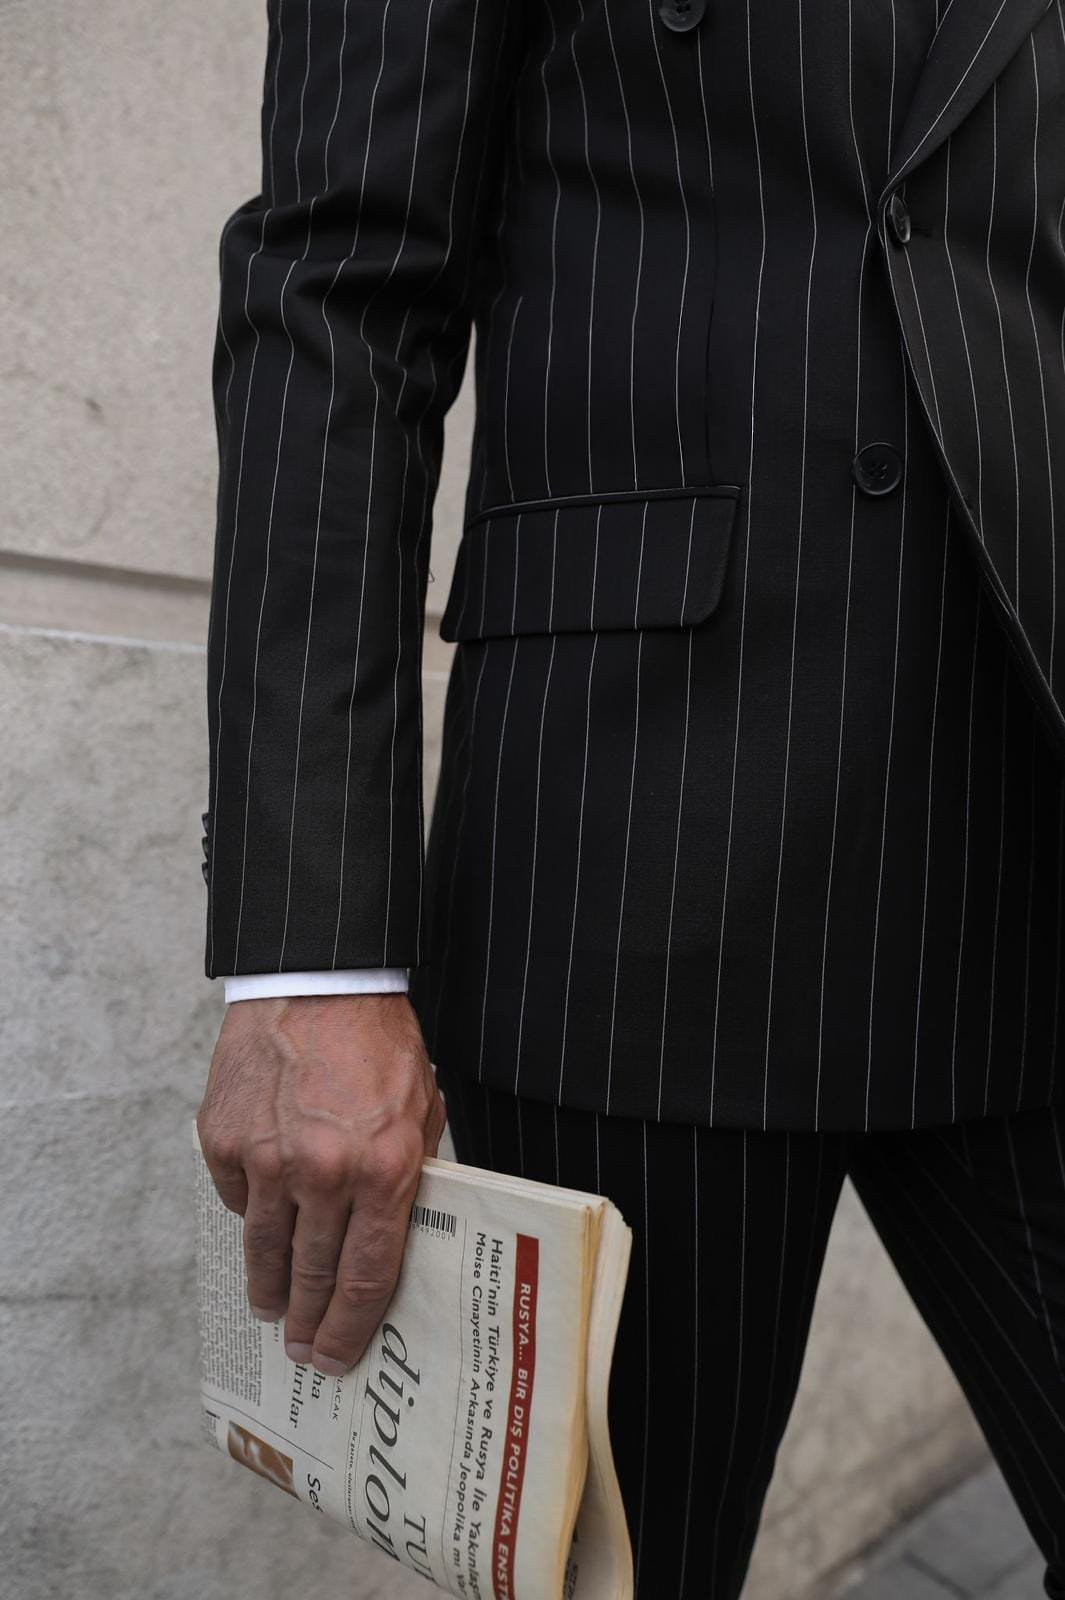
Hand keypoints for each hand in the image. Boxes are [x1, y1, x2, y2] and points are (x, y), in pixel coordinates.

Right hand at [196, 993, 447, 1374]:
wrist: (319, 981)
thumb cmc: (380, 1043)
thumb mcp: (421, 1110)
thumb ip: (408, 1177)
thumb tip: (392, 1244)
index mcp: (385, 1168)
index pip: (366, 1276)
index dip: (351, 1327)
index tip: (338, 1355)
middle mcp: (325, 1172)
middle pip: (312, 1275)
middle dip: (308, 1322)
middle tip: (303, 1349)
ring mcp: (267, 1158)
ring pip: (265, 1250)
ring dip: (268, 1288)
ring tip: (271, 1309)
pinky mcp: (223, 1141)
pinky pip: (236, 1200)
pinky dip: (250, 1213)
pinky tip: (263, 1218)